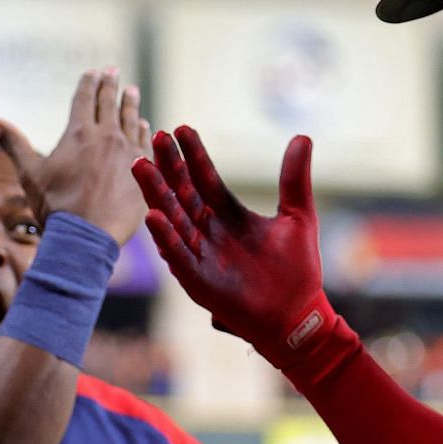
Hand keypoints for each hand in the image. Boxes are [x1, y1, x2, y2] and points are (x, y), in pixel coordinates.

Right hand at [0, 68, 151, 245]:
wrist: (87, 238)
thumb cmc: (55, 207)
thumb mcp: (30, 174)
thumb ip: (13, 143)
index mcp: (79, 133)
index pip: (85, 98)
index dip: (89, 83)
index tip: (93, 72)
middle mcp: (107, 137)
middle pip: (110, 104)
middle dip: (110, 86)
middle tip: (113, 72)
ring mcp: (129, 153)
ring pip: (131, 120)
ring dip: (131, 104)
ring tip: (132, 92)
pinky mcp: (144, 171)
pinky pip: (146, 143)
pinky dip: (145, 131)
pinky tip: (145, 126)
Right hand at [133, 127, 332, 370]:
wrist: (298, 315)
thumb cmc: (297, 270)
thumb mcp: (298, 216)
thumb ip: (294, 178)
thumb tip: (303, 137)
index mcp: (229, 215)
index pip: (206, 178)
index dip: (194, 155)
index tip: (180, 128)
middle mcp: (209, 232)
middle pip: (183, 193)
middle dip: (169, 167)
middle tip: (156, 136)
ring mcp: (200, 255)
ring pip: (173, 219)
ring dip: (156, 193)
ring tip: (140, 166)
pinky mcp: (198, 280)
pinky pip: (178, 255)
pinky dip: (166, 237)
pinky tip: (152, 216)